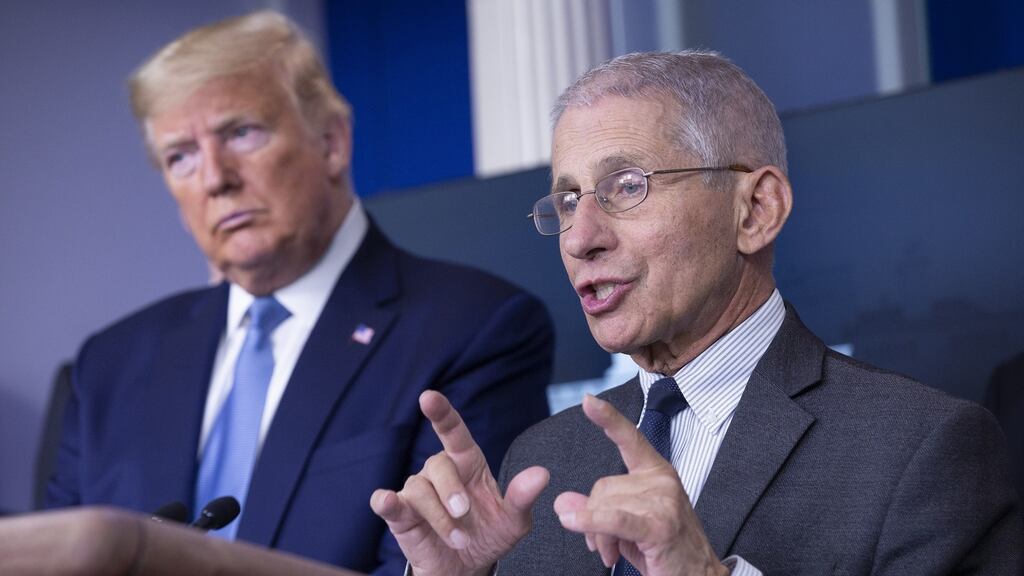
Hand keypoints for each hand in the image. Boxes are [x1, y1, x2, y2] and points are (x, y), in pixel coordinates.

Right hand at [371, 391, 549, 575]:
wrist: (467, 566)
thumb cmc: (489, 534)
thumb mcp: (513, 520)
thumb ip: (523, 496)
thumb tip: (542, 474)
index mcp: (466, 462)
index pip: (452, 430)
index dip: (441, 412)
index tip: (428, 397)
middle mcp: (439, 471)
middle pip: (438, 466)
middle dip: (451, 491)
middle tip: (465, 515)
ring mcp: (417, 490)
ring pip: (419, 490)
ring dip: (440, 518)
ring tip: (459, 540)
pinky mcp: (399, 513)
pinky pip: (386, 502)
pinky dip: (386, 501)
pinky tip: (388, 501)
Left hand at [553, 395, 727, 575]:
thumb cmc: (666, 550)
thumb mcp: (628, 523)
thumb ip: (599, 506)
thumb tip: (563, 501)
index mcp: (657, 472)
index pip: (630, 439)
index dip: (608, 418)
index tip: (587, 400)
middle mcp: (662, 480)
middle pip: (602, 486)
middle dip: (593, 517)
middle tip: (606, 546)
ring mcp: (663, 501)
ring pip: (603, 506)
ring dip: (598, 536)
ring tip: (613, 554)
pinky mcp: (659, 526)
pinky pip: (614, 519)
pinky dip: (591, 522)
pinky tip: (573, 521)